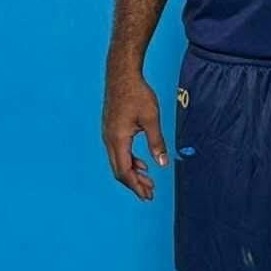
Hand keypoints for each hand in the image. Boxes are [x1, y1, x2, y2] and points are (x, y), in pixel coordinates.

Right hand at [102, 67, 168, 199]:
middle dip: (135, 183)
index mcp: (117, 139)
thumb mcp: (151, 118)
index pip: (124, 171)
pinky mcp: (111, 129)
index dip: (136, 185)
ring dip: (133, 173)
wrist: (121, 74)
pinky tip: (142, 163)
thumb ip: (157, 143)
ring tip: (148, 181)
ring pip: (118, 162)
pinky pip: (118, 152)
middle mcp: (109, 140)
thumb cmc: (137, 93)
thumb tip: (163, 164)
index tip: (148, 195)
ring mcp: (108, 135)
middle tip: (150, 194)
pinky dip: (130, 161)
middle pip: (119, 170)